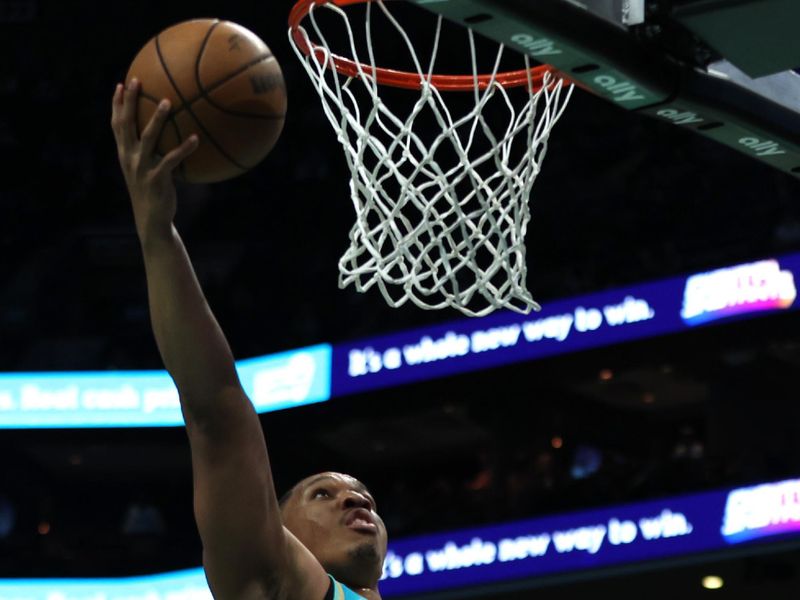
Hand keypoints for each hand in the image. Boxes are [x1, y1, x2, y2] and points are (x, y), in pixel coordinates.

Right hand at [111, 78, 198, 239]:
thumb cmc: (152, 192)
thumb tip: (166, 134)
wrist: (151, 219)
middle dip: (130, 101)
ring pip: (148, 138)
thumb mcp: (145, 170)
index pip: (117, 125)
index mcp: (124, 154)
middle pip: (127, 124)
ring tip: (169, 102)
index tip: (121, 84)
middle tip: (137, 81)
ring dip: (157, 118)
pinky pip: (171, 159)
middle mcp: (129, 158)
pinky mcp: (157, 178)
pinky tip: (196, 138)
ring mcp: (141, 168)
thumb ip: (149, 152)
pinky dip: (184, 148)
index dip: (117, 104)